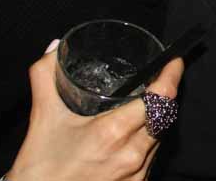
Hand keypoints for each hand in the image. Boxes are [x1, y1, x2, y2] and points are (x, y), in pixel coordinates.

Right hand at [7, 42, 183, 180]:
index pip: (159, 99)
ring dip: (157, 118)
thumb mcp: (42, 118)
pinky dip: (148, 140)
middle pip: (165, 117)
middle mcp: (131, 156)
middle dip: (165, 94)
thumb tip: (55, 48)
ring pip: (159, 138)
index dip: (172, 77)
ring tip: (146, 102)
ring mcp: (135, 176)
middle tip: (160, 76)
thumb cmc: (41, 170)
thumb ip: (46, 76)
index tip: (175, 61)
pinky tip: (133, 134)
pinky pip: (150, 158)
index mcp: (113, 133)